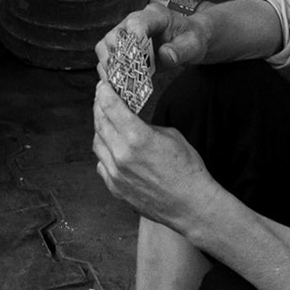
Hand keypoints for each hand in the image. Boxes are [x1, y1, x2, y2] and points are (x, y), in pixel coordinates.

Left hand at [91, 80, 214, 231]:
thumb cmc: (187, 170)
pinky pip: (102, 164)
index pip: (110, 106)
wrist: (191, 205)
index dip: (104, 92)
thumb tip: (132, 122)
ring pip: (98, 144)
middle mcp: (121, 155)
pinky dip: (105, 153)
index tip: (102, 85)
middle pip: (100, 123)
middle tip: (101, 98)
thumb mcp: (171, 136)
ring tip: (106, 121)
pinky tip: (112, 148)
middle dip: (99, 107)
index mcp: (137, 137)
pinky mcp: (115, 188)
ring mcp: (115, 173)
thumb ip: (146, 127)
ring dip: (100, 129)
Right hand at [94, 3, 206, 73]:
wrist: (188, 41)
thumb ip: (182, 50)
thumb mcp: (195, 44)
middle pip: (113, 35)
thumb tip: (165, 55)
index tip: (135, 58)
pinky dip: (109, 73)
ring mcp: (125, 36)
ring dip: (109, 66)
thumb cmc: (191, 39)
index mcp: (154, 15)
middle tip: (125, 75)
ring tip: (117, 83)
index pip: (136, 23)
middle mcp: (134, 23)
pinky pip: (108, 60)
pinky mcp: (122, 50)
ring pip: (105, 48)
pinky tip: (116, 85)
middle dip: (117, 57)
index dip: (133, 40)